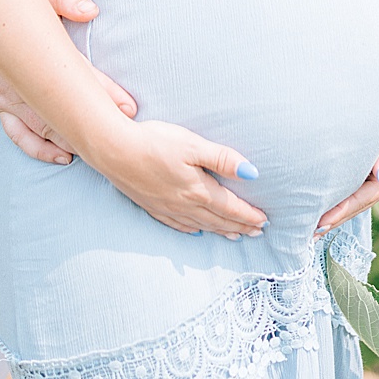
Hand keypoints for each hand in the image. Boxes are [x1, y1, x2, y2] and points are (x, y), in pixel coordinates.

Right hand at [0, 0, 136, 164]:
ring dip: (70, 140)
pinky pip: (19, 134)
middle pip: (59, 107)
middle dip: (90, 124)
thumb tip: (89, 10)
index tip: (129, 107)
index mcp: (33, 48)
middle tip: (121, 136)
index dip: (102, 91)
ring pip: (41, 126)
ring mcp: (9, 96)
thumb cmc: (14, 2)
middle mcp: (19, 78)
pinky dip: (40, 149)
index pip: (73, 72)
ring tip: (99, 150)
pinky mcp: (3, 105)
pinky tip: (64, 157)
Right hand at [98, 118, 267, 238]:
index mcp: (198, 189)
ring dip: (220, 231)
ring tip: (235, 236)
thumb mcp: (193, 144)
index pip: (231, 207)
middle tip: (256, 233)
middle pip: (219, 219)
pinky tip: (196, 231)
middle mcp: (185, 204)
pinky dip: (192, 229)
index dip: (249, 215)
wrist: (113, 150)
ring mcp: (167, 208)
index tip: (264, 221)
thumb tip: (252, 173)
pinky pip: (177, 225)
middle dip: (240, 226)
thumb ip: (222, 159)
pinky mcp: (152, 206)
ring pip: (201, 224)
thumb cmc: (154, 142)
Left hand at [314, 99, 378, 233]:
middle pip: (352, 208)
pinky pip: (347, 190)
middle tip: (306, 234)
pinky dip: (332, 198)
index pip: (360, 201)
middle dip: (331, 221)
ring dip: (329, 213)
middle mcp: (378, 186)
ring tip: (307, 226)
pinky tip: (317, 201)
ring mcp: (372, 182)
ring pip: (348, 202)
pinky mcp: (364, 174)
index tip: (321, 222)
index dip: (341, 212)